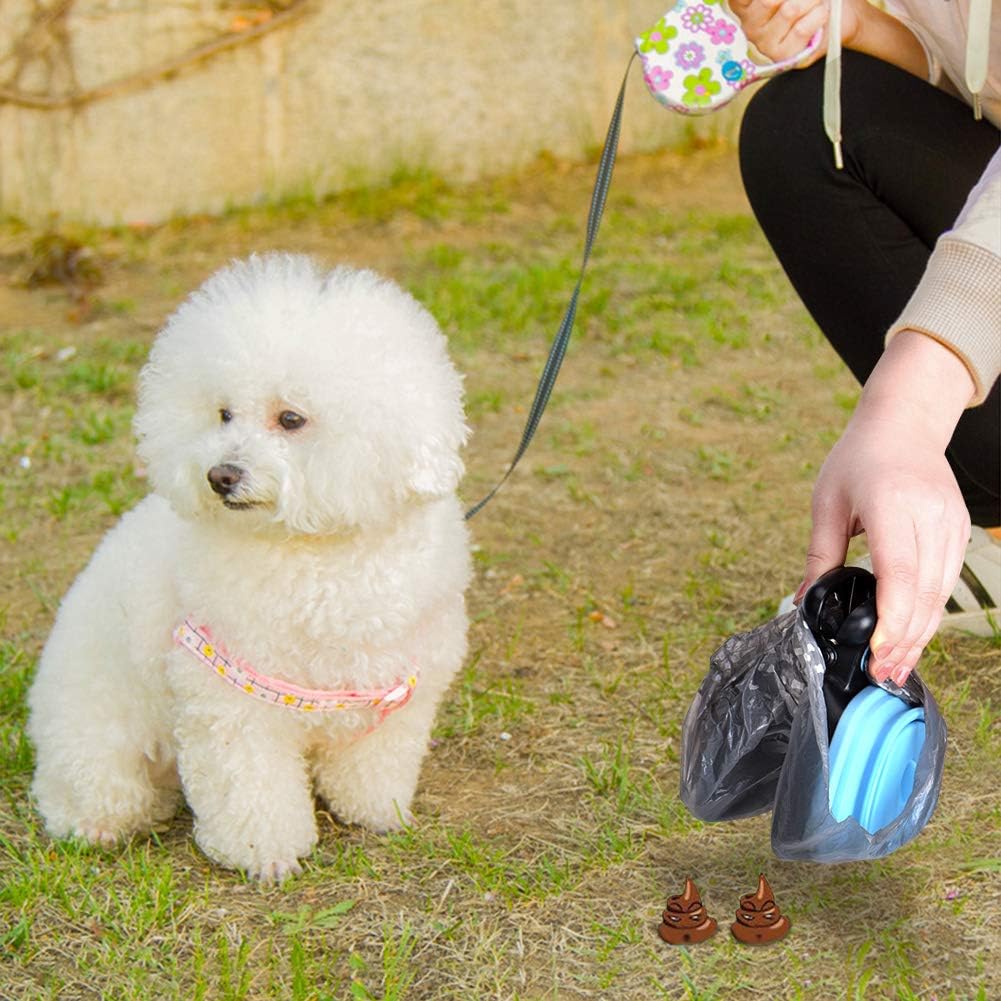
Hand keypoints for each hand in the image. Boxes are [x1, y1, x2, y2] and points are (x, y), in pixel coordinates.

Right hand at [728, 0, 864, 65]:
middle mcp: (749, 26)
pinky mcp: (782, 57)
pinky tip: (819, 16)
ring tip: (816, 2)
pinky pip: (802, 29)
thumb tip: (788, 2)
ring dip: (812, 0)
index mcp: (745, 4)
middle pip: (769, 1)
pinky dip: (819, 15)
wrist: (836, 15)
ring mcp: (763, 44)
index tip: (780, 0)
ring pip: (789, 11)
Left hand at [794, 332, 975, 684]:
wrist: (903, 425)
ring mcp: (950, 524)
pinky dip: (929, 614)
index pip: (899, 572)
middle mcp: (929, 516)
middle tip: (881, 674)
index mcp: (891, 504)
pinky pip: (947, 583)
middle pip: (924, 592)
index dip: (892, 618)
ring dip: (920, 634)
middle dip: (905, 640)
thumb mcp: (826, 502)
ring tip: (895, 668)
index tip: (879, 651)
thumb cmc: (856, 460)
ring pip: (941, 594)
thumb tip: (801, 601)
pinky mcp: (959, 532)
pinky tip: (911, 637)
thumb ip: (819, 555)